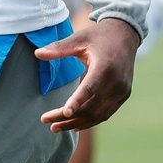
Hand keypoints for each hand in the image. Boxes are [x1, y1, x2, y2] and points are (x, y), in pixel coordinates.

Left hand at [35, 17, 139, 132]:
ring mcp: (122, 91)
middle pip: (91, 106)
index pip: (90, 87)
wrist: (125, 35)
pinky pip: (106, 113)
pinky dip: (90, 121)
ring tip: (55, 127)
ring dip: (77, 123)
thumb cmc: (99, 36)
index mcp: (106, 66)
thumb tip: (37, 53)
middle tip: (46, 121)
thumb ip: (59, 48)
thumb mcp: (79, 39)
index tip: (64, 112)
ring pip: (99, 114)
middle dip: (68, 117)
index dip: (77, 101)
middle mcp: (116, 81)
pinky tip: (74, 125)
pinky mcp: (124, 95)